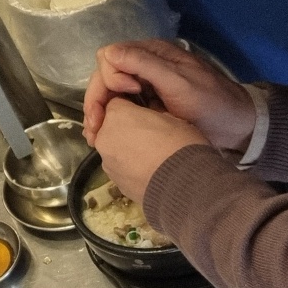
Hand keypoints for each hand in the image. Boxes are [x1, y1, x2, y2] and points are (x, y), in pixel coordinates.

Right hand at [83, 41, 254, 152]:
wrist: (235, 128)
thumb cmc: (211, 103)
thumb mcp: (179, 83)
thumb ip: (146, 65)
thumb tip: (108, 52)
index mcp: (150, 54)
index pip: (109, 57)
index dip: (111, 77)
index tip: (130, 95)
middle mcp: (141, 66)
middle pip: (102, 77)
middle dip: (96, 99)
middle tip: (97, 128)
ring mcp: (140, 87)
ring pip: (105, 93)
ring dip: (97, 112)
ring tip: (96, 137)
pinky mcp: (142, 105)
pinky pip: (115, 107)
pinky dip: (106, 120)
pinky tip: (102, 136)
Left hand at [92, 98, 209, 204]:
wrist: (183, 186)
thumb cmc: (181, 145)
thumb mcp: (172, 117)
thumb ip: (153, 111)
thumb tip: (150, 111)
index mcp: (117, 114)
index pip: (116, 101)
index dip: (131, 105)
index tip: (144, 112)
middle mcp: (104, 136)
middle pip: (110, 125)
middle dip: (125, 127)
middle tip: (149, 134)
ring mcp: (106, 161)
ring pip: (113, 147)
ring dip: (126, 147)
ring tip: (150, 156)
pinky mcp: (113, 181)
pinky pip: (119, 166)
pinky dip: (129, 165)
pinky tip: (148, 170)